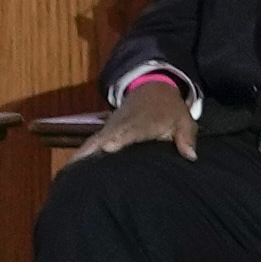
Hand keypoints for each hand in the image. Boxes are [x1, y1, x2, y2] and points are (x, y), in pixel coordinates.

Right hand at [70, 72, 191, 162]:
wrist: (153, 88)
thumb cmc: (170, 109)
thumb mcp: (183, 121)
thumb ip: (186, 138)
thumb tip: (190, 156)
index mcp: (143, 122)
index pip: (130, 131)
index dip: (120, 138)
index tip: (109, 147)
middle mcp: (123, 123)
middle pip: (105, 137)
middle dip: (92, 150)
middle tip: (78, 168)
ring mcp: (112, 126)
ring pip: (94, 141)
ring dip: (82, 155)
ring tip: (69, 173)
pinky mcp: (106, 130)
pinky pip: (92, 143)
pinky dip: (82, 154)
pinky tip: (72, 168)